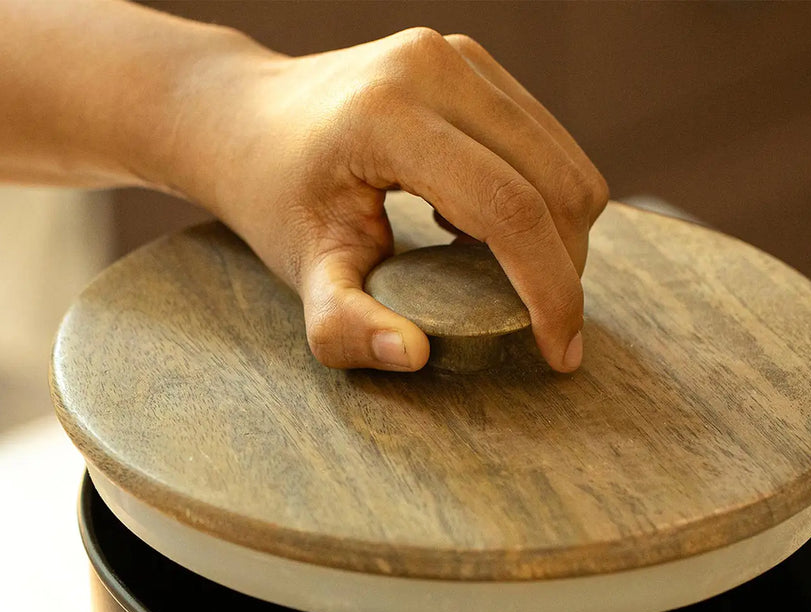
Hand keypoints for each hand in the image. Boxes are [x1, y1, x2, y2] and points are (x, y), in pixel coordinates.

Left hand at [160, 27, 608, 372]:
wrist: (246, 120)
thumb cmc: (275, 201)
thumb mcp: (301, 273)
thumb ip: (345, 326)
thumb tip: (414, 356)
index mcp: (389, 117)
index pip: (508, 210)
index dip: (549, 291)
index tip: (561, 355)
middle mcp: (436, 67)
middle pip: (554, 183)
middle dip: (564, 271)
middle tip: (542, 330)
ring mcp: (460, 55)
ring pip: (564, 162)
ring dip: (559, 237)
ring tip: (509, 282)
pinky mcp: (474, 61)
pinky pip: (547, 143)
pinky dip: (541, 201)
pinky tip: (482, 234)